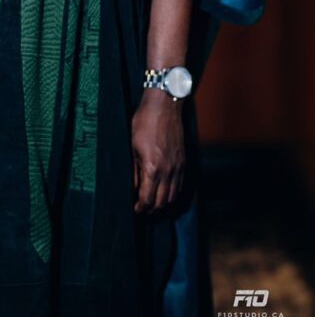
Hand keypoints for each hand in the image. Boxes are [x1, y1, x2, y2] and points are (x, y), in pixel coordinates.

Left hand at [131, 89, 184, 213]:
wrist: (163, 106)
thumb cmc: (144, 123)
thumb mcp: (132, 146)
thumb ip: (133, 170)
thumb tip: (132, 187)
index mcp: (152, 168)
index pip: (148, 199)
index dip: (141, 208)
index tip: (136, 210)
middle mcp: (168, 171)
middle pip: (162, 202)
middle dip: (151, 210)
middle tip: (142, 210)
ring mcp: (178, 167)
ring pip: (173, 196)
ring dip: (163, 203)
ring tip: (153, 203)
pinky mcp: (183, 161)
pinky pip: (180, 185)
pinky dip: (172, 193)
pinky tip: (165, 191)